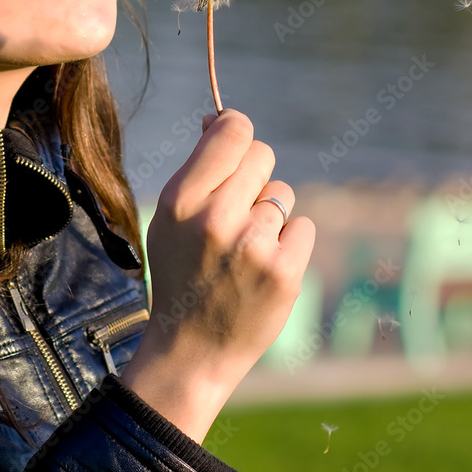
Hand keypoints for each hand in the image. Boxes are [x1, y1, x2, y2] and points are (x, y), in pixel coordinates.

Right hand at [119, 109, 314, 442]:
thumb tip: (220, 118)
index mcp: (181, 200)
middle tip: (237, 209)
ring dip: (270, 215)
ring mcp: (253, 246)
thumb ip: (197, 167)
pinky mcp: (284, 272)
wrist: (189, 352)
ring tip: (244, 250)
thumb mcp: (169, 218)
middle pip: (262, 156)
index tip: (235, 136)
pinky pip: (303, 226)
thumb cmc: (180, 273)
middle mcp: (216, 218)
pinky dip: (289, 244)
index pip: (232, 131)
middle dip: (255, 176)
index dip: (237, 127)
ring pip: (282, 193)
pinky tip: (264, 268)